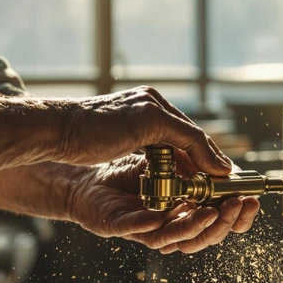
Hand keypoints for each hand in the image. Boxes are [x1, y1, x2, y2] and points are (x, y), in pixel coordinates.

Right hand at [58, 86, 232, 175]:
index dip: (198, 152)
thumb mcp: (118, 138)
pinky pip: (188, 139)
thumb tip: (156, 158)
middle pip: (191, 131)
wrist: (57, 129)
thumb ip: (141, 142)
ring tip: (220, 182)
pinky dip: (202, 158)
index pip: (179, 128)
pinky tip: (211, 176)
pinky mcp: (151, 117)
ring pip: (194, 135)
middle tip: (225, 178)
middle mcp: (152, 99)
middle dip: (209, 156)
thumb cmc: (80, 137)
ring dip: (209, 160)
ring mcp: (153, 105)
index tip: (211, 171)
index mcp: (144, 102)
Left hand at [65, 155, 260, 253]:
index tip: (253, 200)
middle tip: (240, 206)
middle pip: (204, 232)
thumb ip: (192, 157)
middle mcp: (168, 220)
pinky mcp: (118, 225)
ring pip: (176, 236)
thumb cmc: (122, 161)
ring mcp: (144, 226)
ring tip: (212, 213)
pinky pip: (137, 230)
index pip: (218, 216)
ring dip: (197, 226)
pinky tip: (160, 219)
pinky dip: (151, 226)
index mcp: (185, 205)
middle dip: (226, 221)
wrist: (81, 160)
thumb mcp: (165, 149)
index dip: (238, 213)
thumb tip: (223, 166)